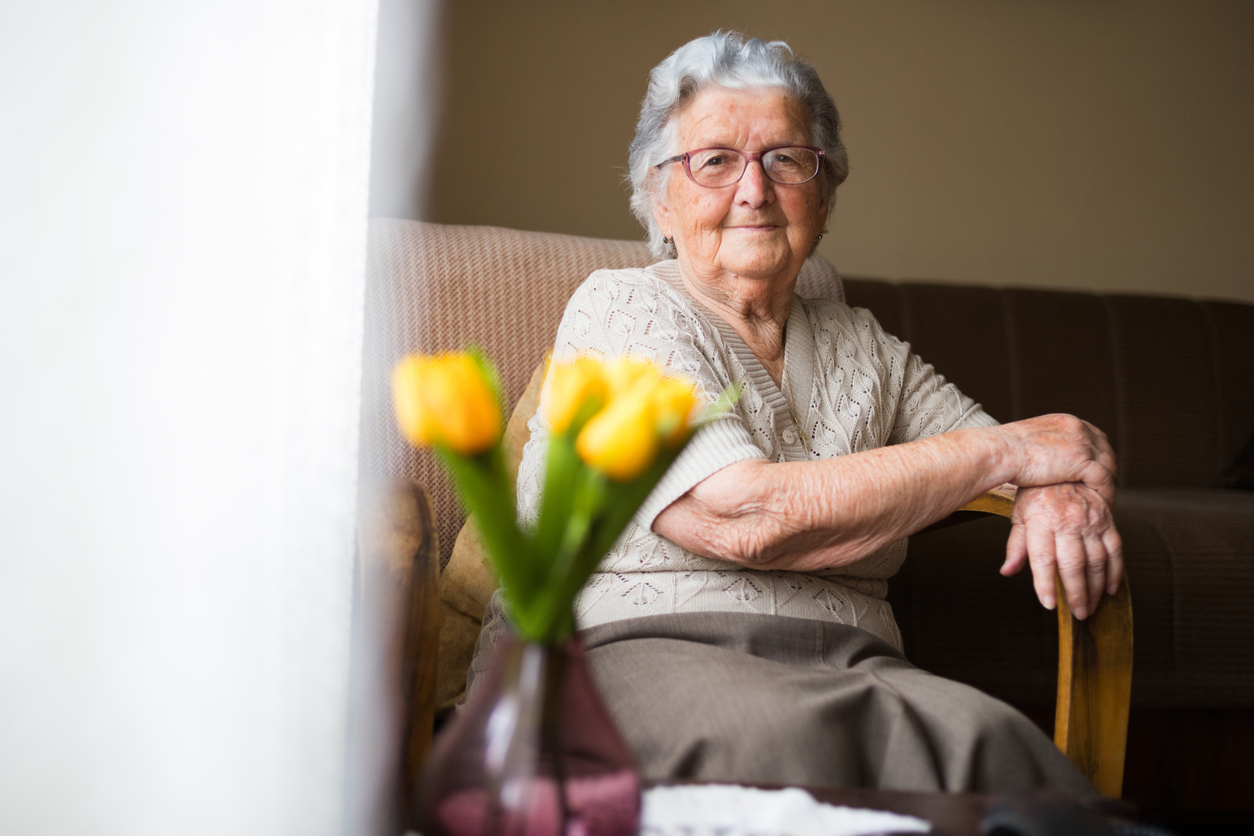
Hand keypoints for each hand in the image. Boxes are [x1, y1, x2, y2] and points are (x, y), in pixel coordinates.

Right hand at [995, 414, 1116, 505]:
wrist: (1000, 452)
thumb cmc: (1004, 450)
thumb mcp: (1030, 440)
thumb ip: (1045, 445)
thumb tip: (1042, 457)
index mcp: (1066, 421)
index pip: (1093, 437)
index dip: (1096, 456)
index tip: (1092, 473)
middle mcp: (1079, 428)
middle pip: (1105, 450)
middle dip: (1106, 470)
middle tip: (1102, 489)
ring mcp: (1083, 444)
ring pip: (1108, 466)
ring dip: (1107, 484)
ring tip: (1104, 500)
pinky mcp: (1083, 462)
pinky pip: (1104, 480)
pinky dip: (1106, 493)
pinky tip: (1102, 505)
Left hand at [1001, 482, 1122, 619]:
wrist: (1063, 467)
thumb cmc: (1037, 495)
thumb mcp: (1020, 516)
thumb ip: (1016, 546)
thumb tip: (1007, 571)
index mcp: (1042, 522)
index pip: (1043, 559)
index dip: (1045, 584)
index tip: (1049, 604)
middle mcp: (1067, 522)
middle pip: (1073, 564)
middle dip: (1077, 594)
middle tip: (1079, 613)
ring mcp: (1090, 522)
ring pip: (1097, 561)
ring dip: (1097, 588)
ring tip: (1091, 607)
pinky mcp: (1107, 521)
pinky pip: (1116, 550)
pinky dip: (1116, 572)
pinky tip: (1111, 589)